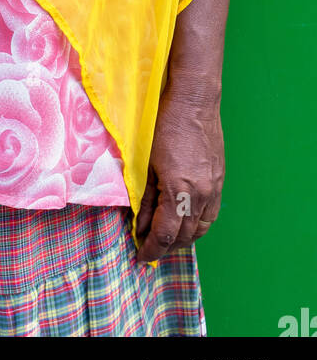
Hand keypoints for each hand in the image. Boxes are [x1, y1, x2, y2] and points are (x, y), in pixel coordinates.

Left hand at [135, 84, 224, 262]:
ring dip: (184, 238)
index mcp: (179, 190)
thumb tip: (141, 223)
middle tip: (149, 247)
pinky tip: (186, 221)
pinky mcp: (219, 181)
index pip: (166, 234)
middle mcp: (201, 194)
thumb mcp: (147, 163)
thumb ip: (146, 198)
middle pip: (185, 235)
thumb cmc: (164, 126)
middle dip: (166, 246)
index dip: (152, 249)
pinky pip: (211, 214)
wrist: (194, 102)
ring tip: (167, 238)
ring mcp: (214, 188)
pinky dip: (197, 224)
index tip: (141, 257)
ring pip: (201, 228)